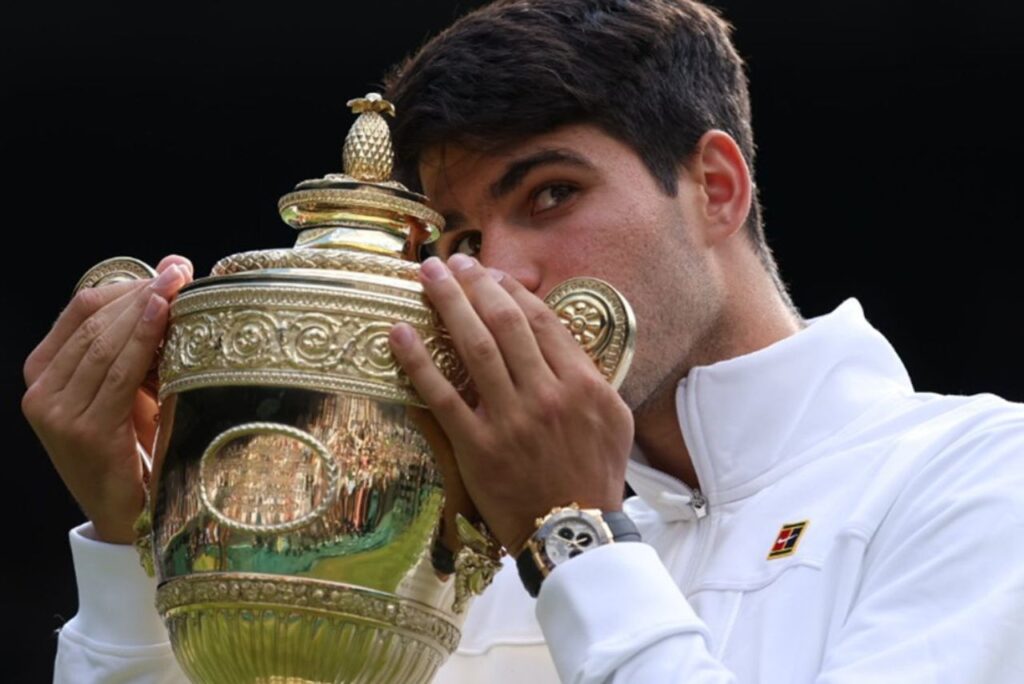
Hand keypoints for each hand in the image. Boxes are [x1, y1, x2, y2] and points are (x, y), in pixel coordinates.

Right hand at [22, 255, 193, 543]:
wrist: (132, 517)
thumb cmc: (137, 448)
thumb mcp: (130, 389)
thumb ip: (137, 345)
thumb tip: (171, 281)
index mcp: (44, 373)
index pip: (81, 311)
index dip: (126, 285)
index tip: (170, 270)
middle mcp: (40, 391)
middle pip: (93, 322)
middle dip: (142, 292)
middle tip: (182, 272)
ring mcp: (56, 412)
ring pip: (104, 343)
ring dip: (146, 309)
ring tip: (180, 285)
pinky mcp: (82, 431)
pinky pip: (118, 373)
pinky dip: (142, 339)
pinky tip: (163, 314)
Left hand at [389, 254, 633, 553]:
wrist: (573, 532)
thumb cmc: (595, 476)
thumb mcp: (613, 420)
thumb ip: (590, 376)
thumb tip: (562, 339)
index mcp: (582, 385)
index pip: (541, 322)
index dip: (512, 292)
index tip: (491, 274)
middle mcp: (546, 395)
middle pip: (504, 324)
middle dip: (476, 285)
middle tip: (453, 262)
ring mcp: (510, 420)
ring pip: (474, 349)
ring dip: (448, 306)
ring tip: (427, 277)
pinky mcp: (478, 447)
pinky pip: (442, 397)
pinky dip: (418, 363)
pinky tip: (399, 334)